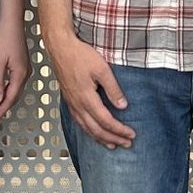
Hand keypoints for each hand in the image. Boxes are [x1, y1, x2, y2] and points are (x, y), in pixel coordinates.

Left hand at [0, 15, 30, 121]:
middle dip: (4, 108)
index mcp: (20, 75)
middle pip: (14, 96)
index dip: (1, 110)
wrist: (11, 21)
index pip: (10, 98)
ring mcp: (25, 68)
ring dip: (6, 100)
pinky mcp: (21, 63)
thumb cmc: (4, 38)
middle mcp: (25, 73)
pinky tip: (2, 91)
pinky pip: (16, 82)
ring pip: (15, 90)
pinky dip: (9, 90)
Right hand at [48, 29, 132, 148]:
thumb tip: (122, 105)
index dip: (119, 130)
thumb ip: (113, 89)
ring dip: (100, 138)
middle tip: (126, 144)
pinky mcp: (69, 100)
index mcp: (86, 98)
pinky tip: (93, 131)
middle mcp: (77, 104)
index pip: (106, 121)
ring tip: (111, 144)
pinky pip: (79, 122)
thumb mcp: (102, 69)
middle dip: (113, 138)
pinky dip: (88, 131)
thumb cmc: (79, 54)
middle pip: (96, 129)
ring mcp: (72, 103)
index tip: (131, 134)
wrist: (60, 47)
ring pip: (86, 128)